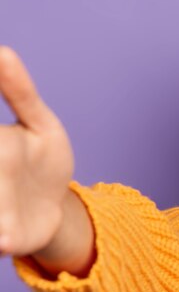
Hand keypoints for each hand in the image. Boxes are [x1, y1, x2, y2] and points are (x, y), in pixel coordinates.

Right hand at [0, 46, 73, 257]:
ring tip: (5, 202)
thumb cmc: (42, 160)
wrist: (59, 207)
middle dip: (1, 162)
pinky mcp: (3, 240)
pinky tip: (3, 238)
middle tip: (8, 155)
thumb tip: (3, 52)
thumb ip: (19, 92)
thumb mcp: (39, 124)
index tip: (5, 140)